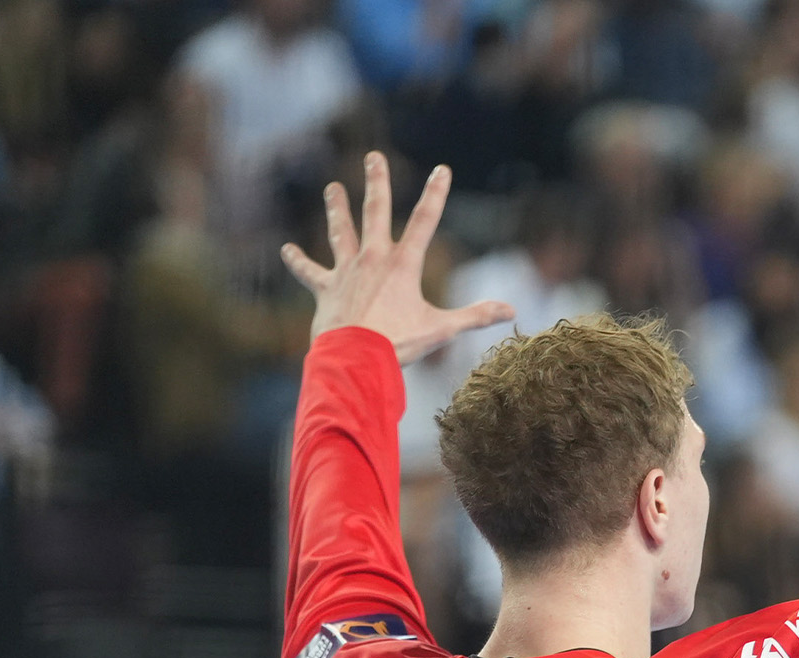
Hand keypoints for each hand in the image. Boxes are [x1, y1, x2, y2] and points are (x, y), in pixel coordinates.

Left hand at [280, 152, 517, 363]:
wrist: (354, 358)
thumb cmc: (398, 343)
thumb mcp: (442, 329)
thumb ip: (476, 316)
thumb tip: (512, 310)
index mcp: (403, 264)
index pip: (425, 222)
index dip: (435, 194)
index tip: (441, 169)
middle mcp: (373, 259)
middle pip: (375, 212)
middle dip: (376, 183)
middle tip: (373, 157)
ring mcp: (346, 272)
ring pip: (340, 232)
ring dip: (337, 209)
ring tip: (332, 188)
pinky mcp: (326, 289)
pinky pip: (309, 272)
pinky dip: (298, 262)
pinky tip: (285, 250)